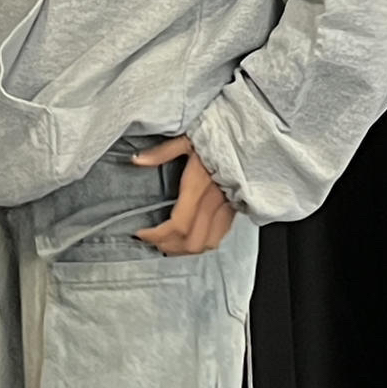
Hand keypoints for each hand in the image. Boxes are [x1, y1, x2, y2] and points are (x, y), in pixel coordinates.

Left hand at [130, 135, 236, 254]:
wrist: (249, 141)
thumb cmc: (218, 138)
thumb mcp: (187, 140)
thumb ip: (162, 152)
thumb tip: (137, 160)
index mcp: (198, 186)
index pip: (177, 224)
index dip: (157, 235)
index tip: (141, 233)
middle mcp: (214, 202)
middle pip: (191, 241)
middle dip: (169, 246)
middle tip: (152, 241)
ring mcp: (226, 209)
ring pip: (206, 244)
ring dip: (184, 249)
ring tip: (168, 244)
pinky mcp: (234, 210)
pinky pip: (219, 237)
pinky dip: (201, 244)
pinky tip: (189, 239)